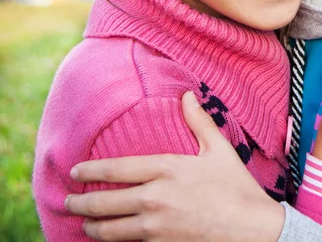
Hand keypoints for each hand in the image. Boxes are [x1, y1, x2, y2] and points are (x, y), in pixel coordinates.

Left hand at [65, 92, 284, 241]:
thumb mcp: (219, 149)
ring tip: (84, 223)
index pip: (118, 169)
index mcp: (168, 169)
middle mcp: (155, 198)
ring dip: (92, 227)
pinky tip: (109, 239)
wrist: (252, 229)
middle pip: (106, 203)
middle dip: (82, 203)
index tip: (76, 170)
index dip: (92, 170)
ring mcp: (156, 227)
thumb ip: (199, 121)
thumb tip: (186, 95)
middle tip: (69, 201)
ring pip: (111, 230)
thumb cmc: (236, 187)